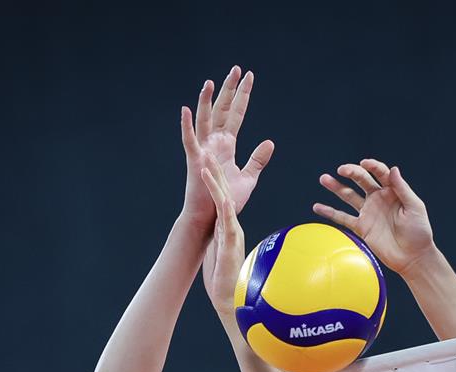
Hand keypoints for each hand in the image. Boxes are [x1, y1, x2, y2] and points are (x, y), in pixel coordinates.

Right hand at [181, 66, 273, 229]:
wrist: (212, 218)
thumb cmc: (226, 200)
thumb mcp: (248, 178)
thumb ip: (257, 160)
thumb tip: (269, 142)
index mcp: (227, 145)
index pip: (236, 114)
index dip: (243, 96)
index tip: (249, 77)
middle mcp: (214, 142)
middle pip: (222, 110)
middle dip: (229, 89)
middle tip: (236, 69)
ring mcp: (203, 150)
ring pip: (204, 120)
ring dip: (207, 101)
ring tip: (211, 82)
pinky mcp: (195, 161)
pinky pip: (190, 140)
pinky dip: (187, 125)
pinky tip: (186, 109)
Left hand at [199, 154, 245, 312]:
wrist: (233, 302)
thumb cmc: (226, 283)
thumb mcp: (220, 256)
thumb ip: (220, 243)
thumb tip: (216, 238)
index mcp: (229, 229)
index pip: (223, 200)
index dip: (216, 182)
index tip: (208, 164)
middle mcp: (232, 227)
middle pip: (224, 194)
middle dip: (216, 172)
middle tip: (208, 150)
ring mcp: (233, 234)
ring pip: (225, 201)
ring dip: (216, 180)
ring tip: (207, 161)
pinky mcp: (231, 243)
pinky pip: (227, 219)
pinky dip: (222, 202)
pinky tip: (219, 189)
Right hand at [312, 159, 436, 276]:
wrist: (413, 257)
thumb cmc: (419, 232)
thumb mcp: (415, 207)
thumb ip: (402, 188)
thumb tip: (393, 169)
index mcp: (393, 191)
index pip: (380, 173)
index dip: (372, 166)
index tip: (364, 163)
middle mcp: (378, 198)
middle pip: (362, 180)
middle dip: (351, 172)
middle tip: (341, 169)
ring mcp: (368, 212)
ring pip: (348, 196)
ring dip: (336, 187)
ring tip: (324, 178)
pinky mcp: (361, 227)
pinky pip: (342, 218)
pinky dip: (329, 212)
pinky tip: (317, 207)